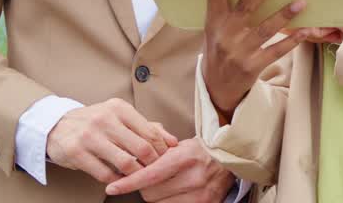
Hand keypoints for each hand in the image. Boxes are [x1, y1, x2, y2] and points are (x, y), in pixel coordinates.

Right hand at [46, 98, 177, 183]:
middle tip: (154, 170)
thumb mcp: (121, 117)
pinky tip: (119, 179)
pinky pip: (104, 173)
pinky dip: (116, 180)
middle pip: (141, 148)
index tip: (164, 159)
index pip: (150, 132)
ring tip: (138, 176)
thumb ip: (147, 128)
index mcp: (120, 108)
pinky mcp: (75, 152)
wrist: (57, 125)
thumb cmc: (96, 122)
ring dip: (135, 174)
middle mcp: (105, 119)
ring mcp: (89, 135)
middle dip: (152, 163)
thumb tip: (173, 142)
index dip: (162, 150)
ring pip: (124, 162)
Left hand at [105, 137, 233, 201]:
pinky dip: (167, 202)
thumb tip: (129, 162)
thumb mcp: (180, 145)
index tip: (112, 187)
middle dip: (144, 187)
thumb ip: (157, 152)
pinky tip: (171, 194)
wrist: (229, 158)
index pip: (150, 174)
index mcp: (185, 157)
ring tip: (165, 185)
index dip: (129, 182)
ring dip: (155, 197)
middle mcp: (193, 177)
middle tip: (149, 178)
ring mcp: (200, 194)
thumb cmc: (200, 151)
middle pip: (150, 193)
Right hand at [201, 0, 312, 116]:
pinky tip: (306, 31)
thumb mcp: (215, 28)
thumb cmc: (220, 48)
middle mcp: (226, 35)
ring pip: (265, 30)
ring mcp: (240, 51)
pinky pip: (276, 51)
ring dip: (284, 15)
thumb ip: (228, 9)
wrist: (217, 87)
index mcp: (214, 22)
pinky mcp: (253, 66)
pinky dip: (291, 41)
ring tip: (301, 1)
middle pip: (244, 8)